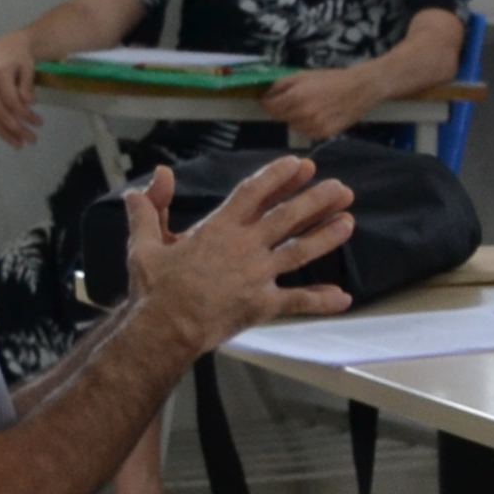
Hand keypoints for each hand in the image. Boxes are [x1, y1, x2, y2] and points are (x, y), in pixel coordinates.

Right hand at [0, 46, 42, 147]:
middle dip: (16, 128)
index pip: (11, 100)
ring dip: (2, 133)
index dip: (25, 114)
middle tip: (32, 140)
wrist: (4, 47)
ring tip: (19, 145)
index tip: (39, 123)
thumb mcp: (27, 68)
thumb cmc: (19, 58)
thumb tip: (28, 102)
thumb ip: (27, 85)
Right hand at [123, 158, 356, 348]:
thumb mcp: (144, 242)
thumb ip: (151, 207)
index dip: (278, 176)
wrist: (164, 328)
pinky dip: (321, 301)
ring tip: (349, 221)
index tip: (301, 165)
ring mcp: (257, 276)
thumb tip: (157, 174)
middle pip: (287, 217)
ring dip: (326, 236)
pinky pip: (298, 302)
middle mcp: (244, 248)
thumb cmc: (154, 287)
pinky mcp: (263, 304)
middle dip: (315, 200)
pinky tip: (343, 298)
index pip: (254, 193)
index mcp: (218, 229)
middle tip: (341, 188)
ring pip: (300, 251)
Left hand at [255, 65, 372, 141]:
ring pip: (292, 126)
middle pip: (279, 117)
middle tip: (293, 101)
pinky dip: (307, 125)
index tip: (271, 99)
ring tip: (308, 108)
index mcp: (295, 96)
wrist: (359, 89)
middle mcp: (303, 113)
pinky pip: (306, 132)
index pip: (269, 106)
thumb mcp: (302, 75)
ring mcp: (314, 125)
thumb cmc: (330, 79)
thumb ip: (280, 84)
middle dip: (282, 109)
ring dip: (295, 119)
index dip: (267, 102)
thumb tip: (265, 94)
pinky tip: (318, 116)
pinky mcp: (324, 134)